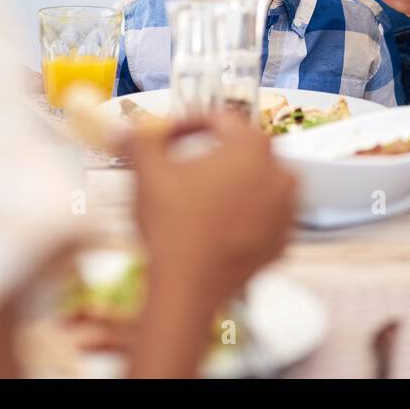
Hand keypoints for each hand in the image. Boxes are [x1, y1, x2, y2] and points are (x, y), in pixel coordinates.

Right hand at [129, 113, 296, 308]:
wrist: (188, 287)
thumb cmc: (172, 225)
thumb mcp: (149, 174)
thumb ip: (139, 142)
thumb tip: (122, 129)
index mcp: (253, 147)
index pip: (220, 121)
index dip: (187, 125)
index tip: (166, 138)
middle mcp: (280, 173)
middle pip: (243, 151)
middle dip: (213, 154)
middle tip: (184, 167)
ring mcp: (286, 210)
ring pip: (257, 184)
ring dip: (232, 185)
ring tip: (200, 197)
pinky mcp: (282, 241)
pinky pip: (264, 217)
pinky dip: (244, 215)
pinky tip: (216, 224)